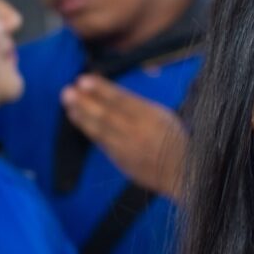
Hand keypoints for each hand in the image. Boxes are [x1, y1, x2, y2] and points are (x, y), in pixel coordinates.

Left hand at [62, 75, 186, 198]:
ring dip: (82, 115)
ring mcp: (130, 148)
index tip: (84, 80)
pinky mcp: (123, 161)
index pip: (123, 100)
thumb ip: (140, 106)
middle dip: (86, 102)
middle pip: (107, 115)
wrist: (185, 173)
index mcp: (153, 117)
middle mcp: (140, 132)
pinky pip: (103, 143)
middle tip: (67, 91)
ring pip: (101, 130)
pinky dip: (89, 130)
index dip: (102, 90)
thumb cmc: (175, 140)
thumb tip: (110, 93)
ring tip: (68, 104)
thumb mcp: (164, 117)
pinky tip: (78, 119)